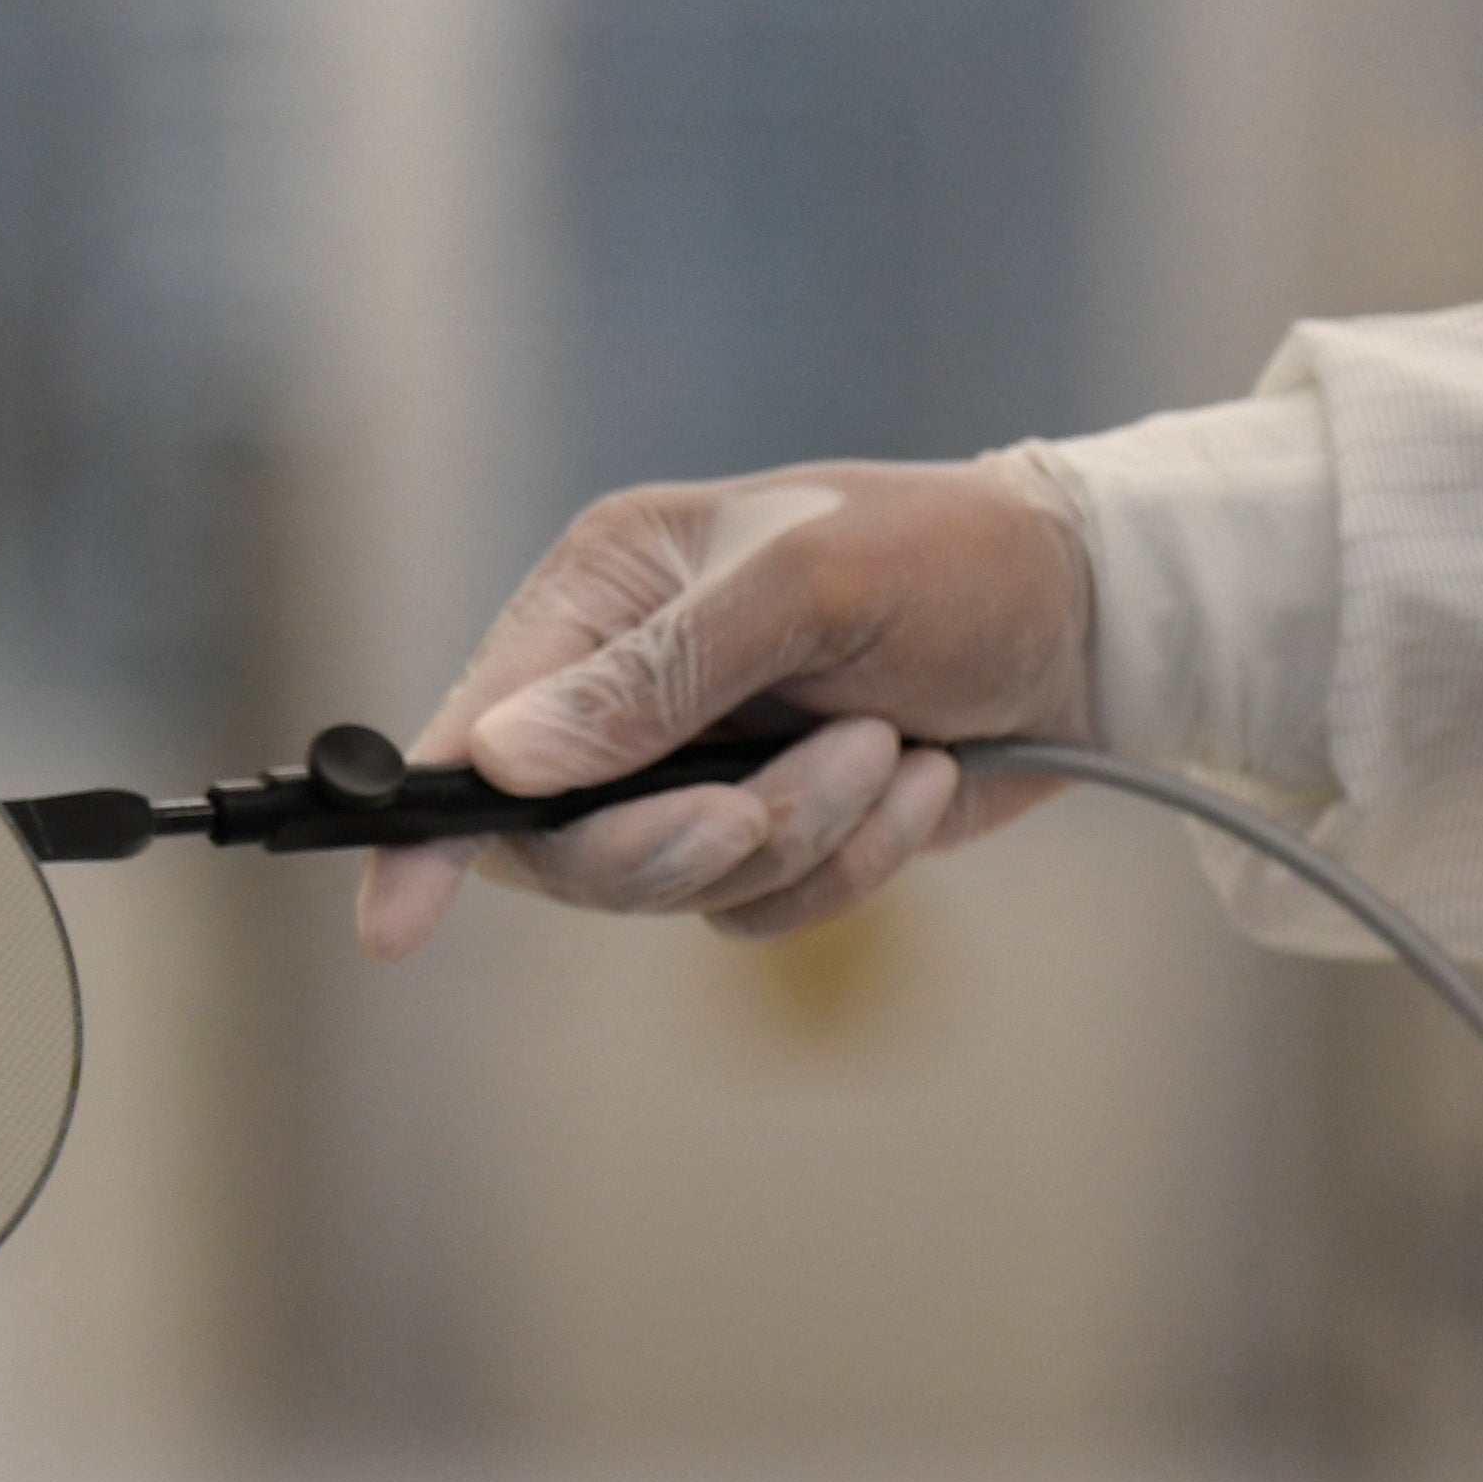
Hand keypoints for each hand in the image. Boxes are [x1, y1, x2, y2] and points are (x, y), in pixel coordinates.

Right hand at [355, 452, 1096, 956]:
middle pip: (564, 849)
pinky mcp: (775, 836)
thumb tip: (505, 757)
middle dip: (673, 845)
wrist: (1091, 618)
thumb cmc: (950, 558)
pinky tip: (923, 776)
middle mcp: (625, 694)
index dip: (419, 832)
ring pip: (678, 889)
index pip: (474, 734)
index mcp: (600, 598)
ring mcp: (698, 775)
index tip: (391, 923)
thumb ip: (658, 674)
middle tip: (761, 807)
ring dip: (801, 833)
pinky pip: (769, 909)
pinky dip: (854, 858)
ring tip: (887, 745)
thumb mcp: (807, 582)